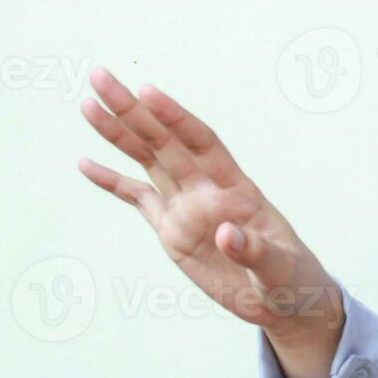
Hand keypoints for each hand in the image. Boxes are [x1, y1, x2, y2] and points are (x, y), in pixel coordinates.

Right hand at [77, 67, 341, 341]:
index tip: (148, 92)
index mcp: (238, 190)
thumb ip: (255, 252)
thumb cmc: (292, 279)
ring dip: (119, 134)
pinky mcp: (172, 231)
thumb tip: (227, 235)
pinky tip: (86, 164)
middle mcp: (207, 190)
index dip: (177, 118)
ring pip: (147, 161)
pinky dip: (112, 182)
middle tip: (101, 77)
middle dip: (133, 110)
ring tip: (89, 106)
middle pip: (165, 142)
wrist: (284, 300)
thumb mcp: (280, 270)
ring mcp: (187, 208)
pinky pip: (137, 200)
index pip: (203, 143)